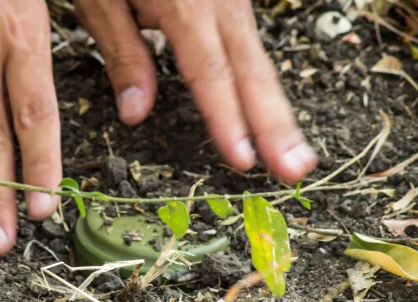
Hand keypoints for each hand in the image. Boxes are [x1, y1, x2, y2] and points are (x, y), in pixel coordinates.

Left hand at [75, 0, 317, 182]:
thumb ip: (122, 51)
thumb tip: (137, 111)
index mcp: (184, 3)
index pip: (210, 73)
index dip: (228, 119)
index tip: (244, 159)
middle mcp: (219, 2)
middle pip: (252, 70)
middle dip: (276, 125)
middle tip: (296, 169)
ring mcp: (232, 0)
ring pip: (259, 60)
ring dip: (278, 111)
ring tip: (295, 154)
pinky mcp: (232, 1)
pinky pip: (250, 46)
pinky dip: (263, 85)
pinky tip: (273, 117)